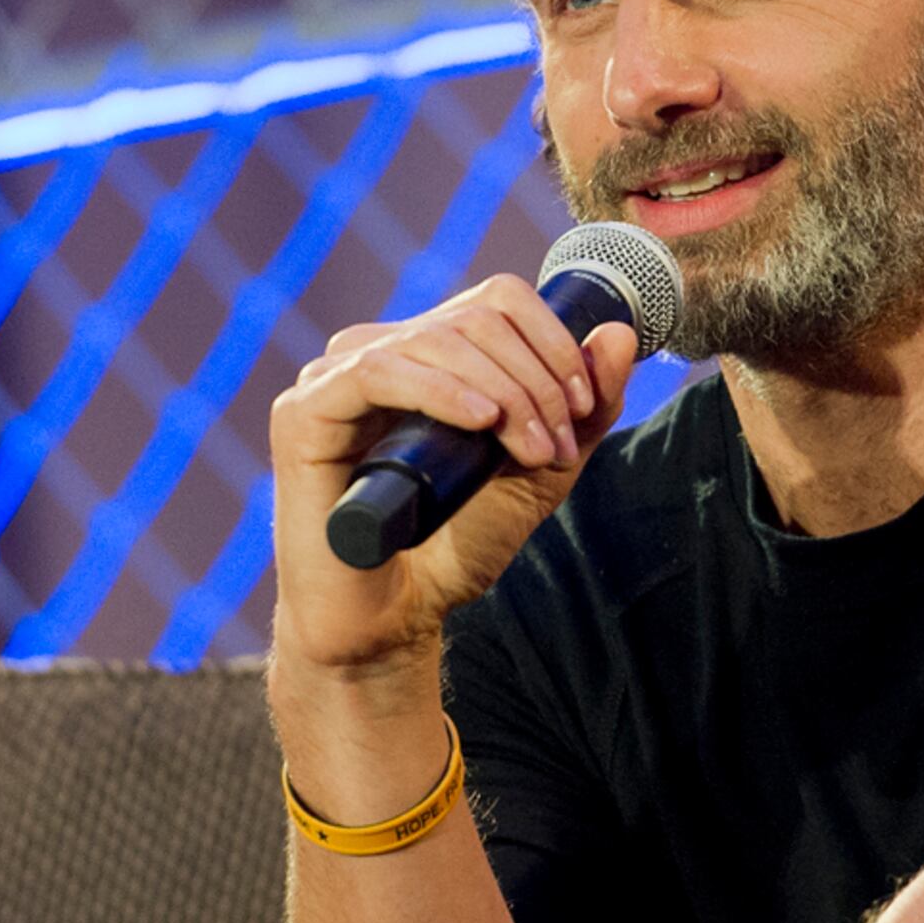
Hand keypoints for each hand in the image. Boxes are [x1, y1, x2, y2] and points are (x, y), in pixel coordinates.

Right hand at [269, 278, 639, 681]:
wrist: (393, 621)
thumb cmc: (454, 546)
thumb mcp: (540, 472)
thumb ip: (585, 410)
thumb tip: (620, 333)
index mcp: (426, 354)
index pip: (497, 301)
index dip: (553, 341)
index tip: (583, 408)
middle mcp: (377, 352)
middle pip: (475, 319)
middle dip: (535, 380)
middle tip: (554, 450)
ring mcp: (334, 378)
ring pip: (435, 340)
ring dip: (503, 392)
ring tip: (529, 452)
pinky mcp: (303, 413)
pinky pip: (376, 372)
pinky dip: (438, 390)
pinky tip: (480, 420)